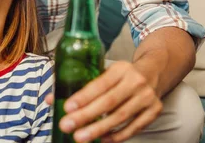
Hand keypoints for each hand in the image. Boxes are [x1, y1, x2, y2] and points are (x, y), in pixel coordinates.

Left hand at [45, 61, 162, 142]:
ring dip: (98, 129)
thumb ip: (80, 84)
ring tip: (80, 137)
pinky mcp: (154, 111)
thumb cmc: (122, 75)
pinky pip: (134, 127)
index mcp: (120, 69)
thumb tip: (50, 99)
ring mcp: (147, 97)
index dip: (83, 97)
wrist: (153, 73)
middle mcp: (135, 81)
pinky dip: (117, 136)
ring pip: (120, 117)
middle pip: (109, 102)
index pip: (100, 84)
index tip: (67, 108)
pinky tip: (102, 139)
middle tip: (67, 126)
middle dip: (86, 116)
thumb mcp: (105, 72)